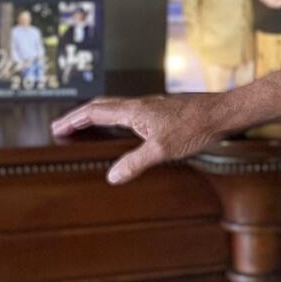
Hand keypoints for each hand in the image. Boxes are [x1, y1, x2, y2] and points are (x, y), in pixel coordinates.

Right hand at [50, 93, 222, 185]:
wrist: (223, 113)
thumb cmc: (196, 127)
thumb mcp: (162, 150)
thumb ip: (135, 163)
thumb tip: (112, 177)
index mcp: (134, 110)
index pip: (95, 112)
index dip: (74, 120)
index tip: (57, 128)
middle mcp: (140, 104)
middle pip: (102, 106)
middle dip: (80, 117)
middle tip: (64, 127)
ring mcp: (152, 106)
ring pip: (117, 107)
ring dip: (97, 116)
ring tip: (86, 127)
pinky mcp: (164, 111)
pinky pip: (131, 112)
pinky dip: (117, 118)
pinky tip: (125, 129)